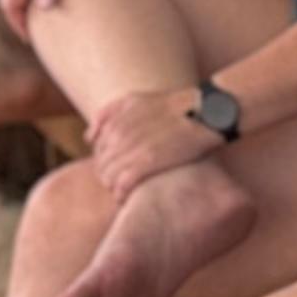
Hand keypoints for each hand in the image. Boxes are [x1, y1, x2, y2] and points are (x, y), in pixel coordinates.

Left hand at [88, 84, 222, 197]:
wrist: (208, 111)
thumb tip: (88, 137)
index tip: (116, 169)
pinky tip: (125, 198)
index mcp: (119, 114)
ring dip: (112, 187)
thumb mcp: (139, 99)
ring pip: (107, 174)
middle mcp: (122, 129)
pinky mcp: (149, 160)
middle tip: (119, 185)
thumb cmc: (177, 108)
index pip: (96, 145)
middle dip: (106, 176)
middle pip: (100, 162)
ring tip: (122, 193)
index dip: (103, 161)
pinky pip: (123, 182)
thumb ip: (110, 113)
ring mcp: (134, 144)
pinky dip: (121, 193)